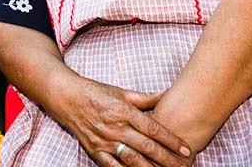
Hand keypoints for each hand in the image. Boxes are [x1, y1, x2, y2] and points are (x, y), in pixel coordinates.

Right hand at [49, 78, 192, 166]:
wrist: (66, 97)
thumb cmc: (95, 92)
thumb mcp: (121, 92)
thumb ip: (146, 98)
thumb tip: (169, 93)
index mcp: (123, 110)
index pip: (153, 128)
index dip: (171, 140)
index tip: (186, 149)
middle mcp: (115, 127)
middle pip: (146, 147)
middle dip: (167, 158)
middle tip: (183, 165)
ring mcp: (104, 141)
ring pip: (132, 159)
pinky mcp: (95, 150)